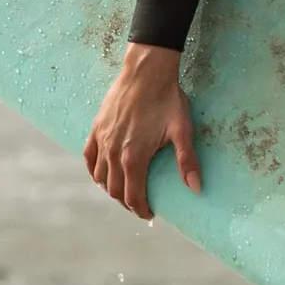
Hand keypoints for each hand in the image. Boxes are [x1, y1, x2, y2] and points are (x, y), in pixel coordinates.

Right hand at [82, 43, 201, 219]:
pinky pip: (88, 156)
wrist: (146, 71)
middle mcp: (113, 152)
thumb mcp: (182, 130)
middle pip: (115, 190)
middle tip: (140, 205)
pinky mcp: (96, 128)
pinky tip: (101, 174)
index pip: (133, 196)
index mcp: (133, 157)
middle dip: (127, 202)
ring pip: (100, 176)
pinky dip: (94, 170)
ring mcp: (102, 139)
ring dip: (111, 189)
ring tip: (124, 191)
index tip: (149, 214)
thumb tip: (196, 188)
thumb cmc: (167, 99)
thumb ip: (187, 161)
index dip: (141, 209)